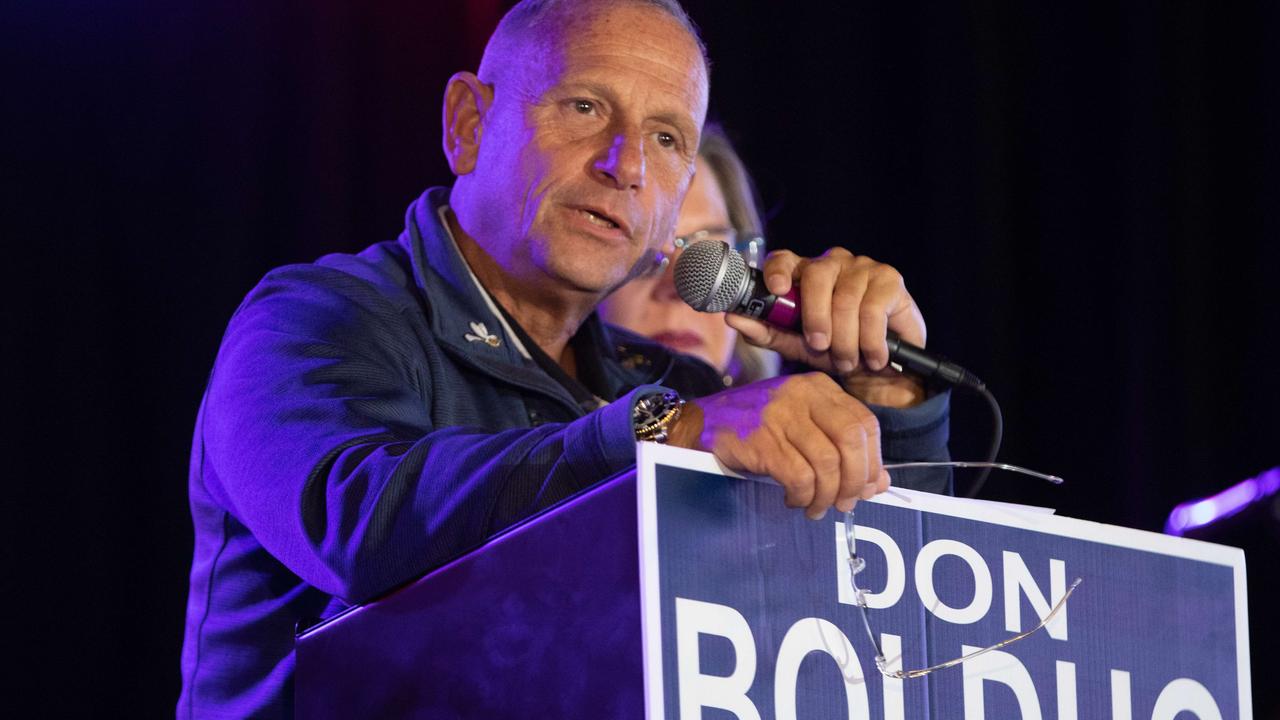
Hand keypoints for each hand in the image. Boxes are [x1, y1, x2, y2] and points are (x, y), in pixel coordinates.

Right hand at [668, 373, 890, 517]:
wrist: (699, 425)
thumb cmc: (754, 428)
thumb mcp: (802, 428)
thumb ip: (841, 449)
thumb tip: (879, 483)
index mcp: (818, 387)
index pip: (865, 423)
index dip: (872, 461)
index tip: (866, 487)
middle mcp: (802, 394)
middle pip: (852, 441)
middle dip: (854, 480)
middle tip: (844, 503)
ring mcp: (780, 414)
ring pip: (827, 463)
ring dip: (826, 495)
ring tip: (815, 507)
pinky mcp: (760, 439)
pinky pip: (798, 476)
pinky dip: (802, 496)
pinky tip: (793, 500)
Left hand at [724, 247, 926, 406]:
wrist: (879, 370)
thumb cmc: (833, 350)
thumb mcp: (795, 345)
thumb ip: (766, 332)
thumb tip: (733, 317)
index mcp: (803, 274)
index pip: (784, 259)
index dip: (778, 270)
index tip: (777, 290)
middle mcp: (831, 263)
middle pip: (817, 275)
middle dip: (815, 316)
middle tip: (819, 345)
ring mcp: (862, 267)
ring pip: (846, 299)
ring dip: (845, 339)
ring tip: (848, 361)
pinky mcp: (890, 279)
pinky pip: (873, 309)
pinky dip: (871, 341)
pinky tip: (873, 357)